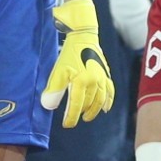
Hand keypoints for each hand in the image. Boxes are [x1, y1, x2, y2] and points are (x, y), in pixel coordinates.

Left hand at [40, 0, 114, 127]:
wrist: (83, 37)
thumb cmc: (69, 54)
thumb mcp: (58, 72)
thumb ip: (54, 90)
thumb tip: (49, 106)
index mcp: (81, 82)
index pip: (76, 105)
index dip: (71, 117)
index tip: (67, 124)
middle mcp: (94, 82)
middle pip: (88, 104)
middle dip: (81, 113)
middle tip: (75, 119)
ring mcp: (102, 78)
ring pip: (100, 100)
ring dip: (94, 110)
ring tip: (87, 116)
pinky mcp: (106, 74)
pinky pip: (110, 91)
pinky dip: (108, 101)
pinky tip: (106, 108)